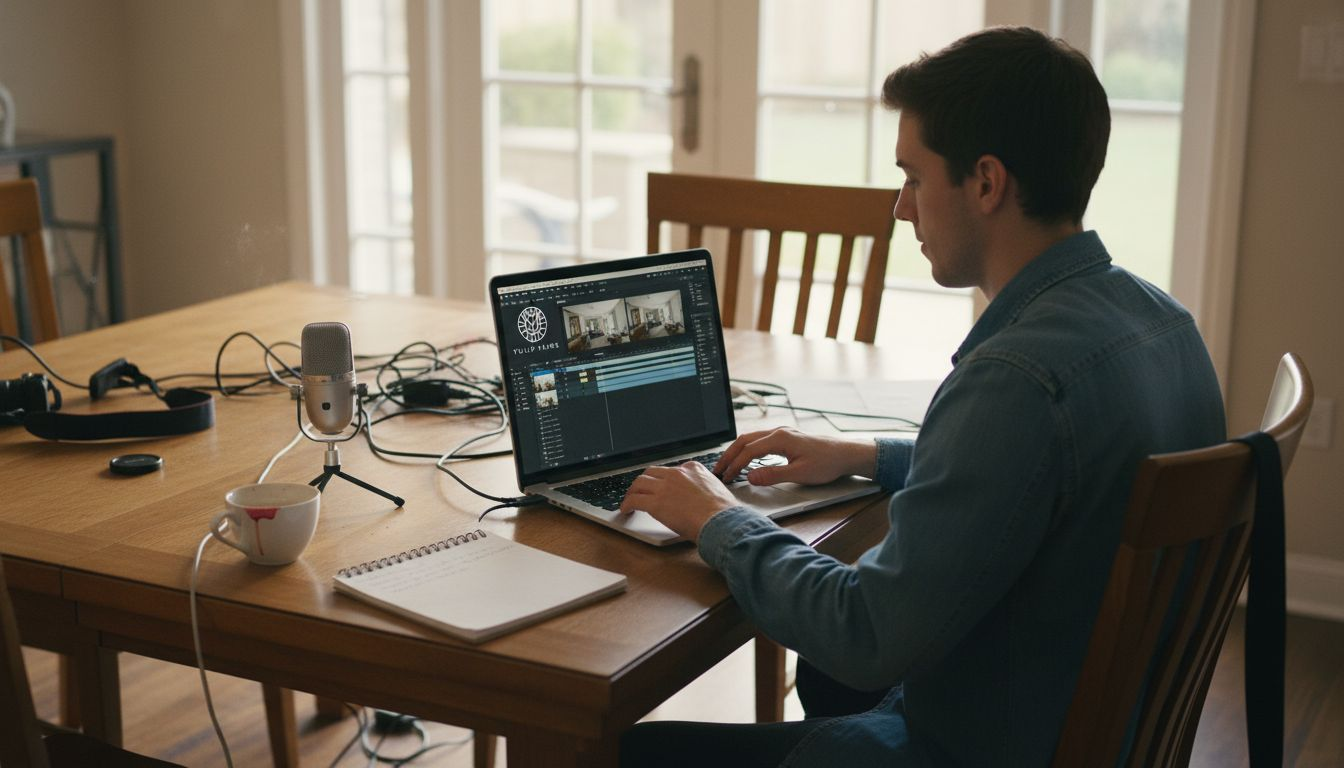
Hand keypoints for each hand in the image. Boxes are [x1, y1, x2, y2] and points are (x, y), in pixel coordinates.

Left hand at [620, 462, 739, 541]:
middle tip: (640, 490)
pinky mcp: (655, 502)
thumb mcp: (717, 489)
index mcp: (693, 468)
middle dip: (644, 481)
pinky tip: (626, 510)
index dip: (663, 479)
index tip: (660, 485)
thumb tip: (702, 498)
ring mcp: (664, 487)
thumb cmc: (722, 512)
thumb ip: (704, 487)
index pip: (671, 469)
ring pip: (640, 483)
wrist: (720, 520)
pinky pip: (634, 500)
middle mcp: (676, 473)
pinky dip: (627, 504)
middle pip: (652, 472)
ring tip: (629, 500)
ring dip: (632, 491)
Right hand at [714, 427, 876, 485]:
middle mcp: (778, 432)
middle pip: (744, 441)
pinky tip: (745, 459)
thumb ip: (772, 475)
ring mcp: (782, 433)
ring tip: (727, 465)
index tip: (726, 478)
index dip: (735, 465)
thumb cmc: (827, 462)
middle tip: (717, 470)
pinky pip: (760, 441)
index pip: (748, 451)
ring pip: (751, 439)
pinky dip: (747, 450)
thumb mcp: (799, 474)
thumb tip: (750, 477)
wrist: (846, 454)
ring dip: (737, 452)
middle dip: (729, 456)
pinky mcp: (786, 438)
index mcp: (779, 438)